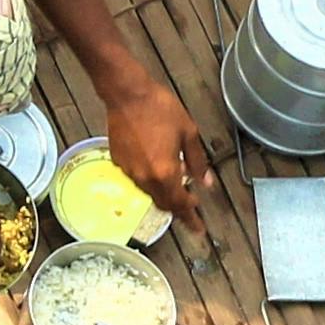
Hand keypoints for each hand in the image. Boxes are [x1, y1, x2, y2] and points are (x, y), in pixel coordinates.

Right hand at [102, 84, 217, 229]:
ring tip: (176, 179)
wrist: (127, 94)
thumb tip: (206, 182)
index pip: (180, 205)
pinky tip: (156, 163)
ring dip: (164, 191)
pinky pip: (137, 178)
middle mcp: (145, 177)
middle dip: (178, 208)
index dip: (190, 219)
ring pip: (150, 192)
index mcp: (165, 172)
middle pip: (164, 203)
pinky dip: (150, 178)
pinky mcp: (118, 162)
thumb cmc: (160, 108)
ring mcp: (129, 171)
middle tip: (190, 206)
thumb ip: (198, 162)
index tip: (198, 229)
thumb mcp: (189, 133)